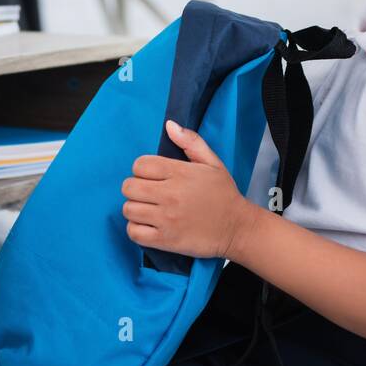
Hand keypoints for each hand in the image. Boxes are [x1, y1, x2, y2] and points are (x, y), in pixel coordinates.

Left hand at [121, 119, 251, 261]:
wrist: (236, 228)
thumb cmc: (223, 194)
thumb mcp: (212, 163)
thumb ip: (191, 141)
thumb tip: (169, 125)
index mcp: (180, 173)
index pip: (139, 165)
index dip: (143, 170)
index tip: (153, 177)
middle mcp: (170, 194)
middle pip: (129, 187)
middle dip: (136, 188)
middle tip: (149, 194)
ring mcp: (166, 219)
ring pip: (128, 209)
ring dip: (135, 209)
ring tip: (149, 210)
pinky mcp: (164, 240)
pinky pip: (133, 232)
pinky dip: (136, 229)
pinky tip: (148, 225)